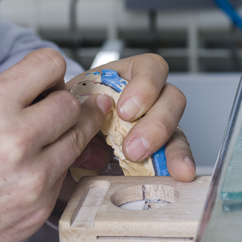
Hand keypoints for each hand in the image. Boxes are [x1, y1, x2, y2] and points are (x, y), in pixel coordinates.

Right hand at [0, 49, 111, 241]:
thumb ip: (6, 101)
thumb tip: (42, 92)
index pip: (48, 64)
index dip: (52, 69)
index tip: (52, 77)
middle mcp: (17, 139)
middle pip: (71, 103)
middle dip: (64, 102)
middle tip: (55, 107)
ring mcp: (35, 176)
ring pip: (80, 137)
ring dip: (72, 130)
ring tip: (58, 132)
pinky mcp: (43, 205)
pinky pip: (66, 171)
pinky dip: (57, 164)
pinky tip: (37, 167)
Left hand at [68, 54, 195, 181]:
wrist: (62, 139)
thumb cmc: (68, 117)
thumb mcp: (66, 111)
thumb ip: (75, 118)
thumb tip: (85, 136)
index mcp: (124, 78)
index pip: (150, 68)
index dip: (144, 87)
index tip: (125, 112)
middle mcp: (146, 99)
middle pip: (171, 98)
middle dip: (155, 124)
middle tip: (132, 149)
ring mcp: (155, 124)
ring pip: (176, 128)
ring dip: (171, 148)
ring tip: (163, 168)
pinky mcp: (158, 149)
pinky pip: (174, 154)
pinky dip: (178, 163)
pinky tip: (179, 173)